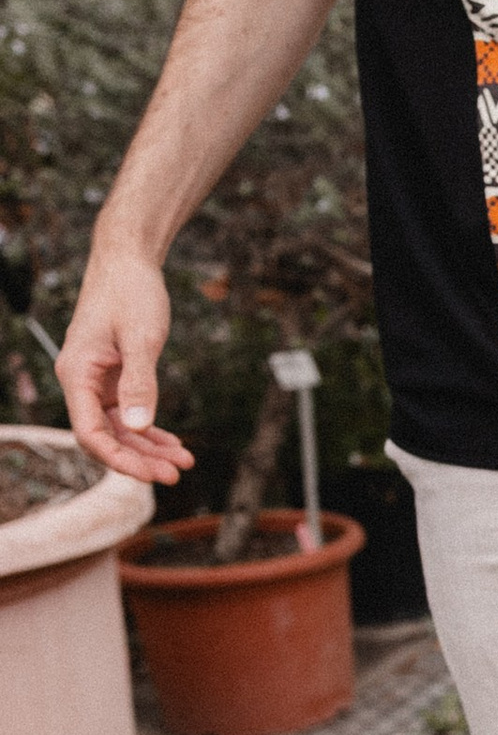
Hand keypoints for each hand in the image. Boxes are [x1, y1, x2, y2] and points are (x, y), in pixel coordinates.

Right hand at [58, 247, 192, 488]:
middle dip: (139, 459)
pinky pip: (129, 413)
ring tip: (183, 462)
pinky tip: (174, 444)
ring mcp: (98, 381)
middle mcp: (82, 382)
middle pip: (105, 437)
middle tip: (175, 474)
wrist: (128, 260)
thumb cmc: (130, 291)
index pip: (89, 433)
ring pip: (120, 429)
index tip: (152, 474)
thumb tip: (140, 426)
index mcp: (77, 374)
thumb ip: (140, 382)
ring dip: (148, 448)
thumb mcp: (141, 337)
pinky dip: (150, 429)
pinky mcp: (114, 377)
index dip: (118, 460)